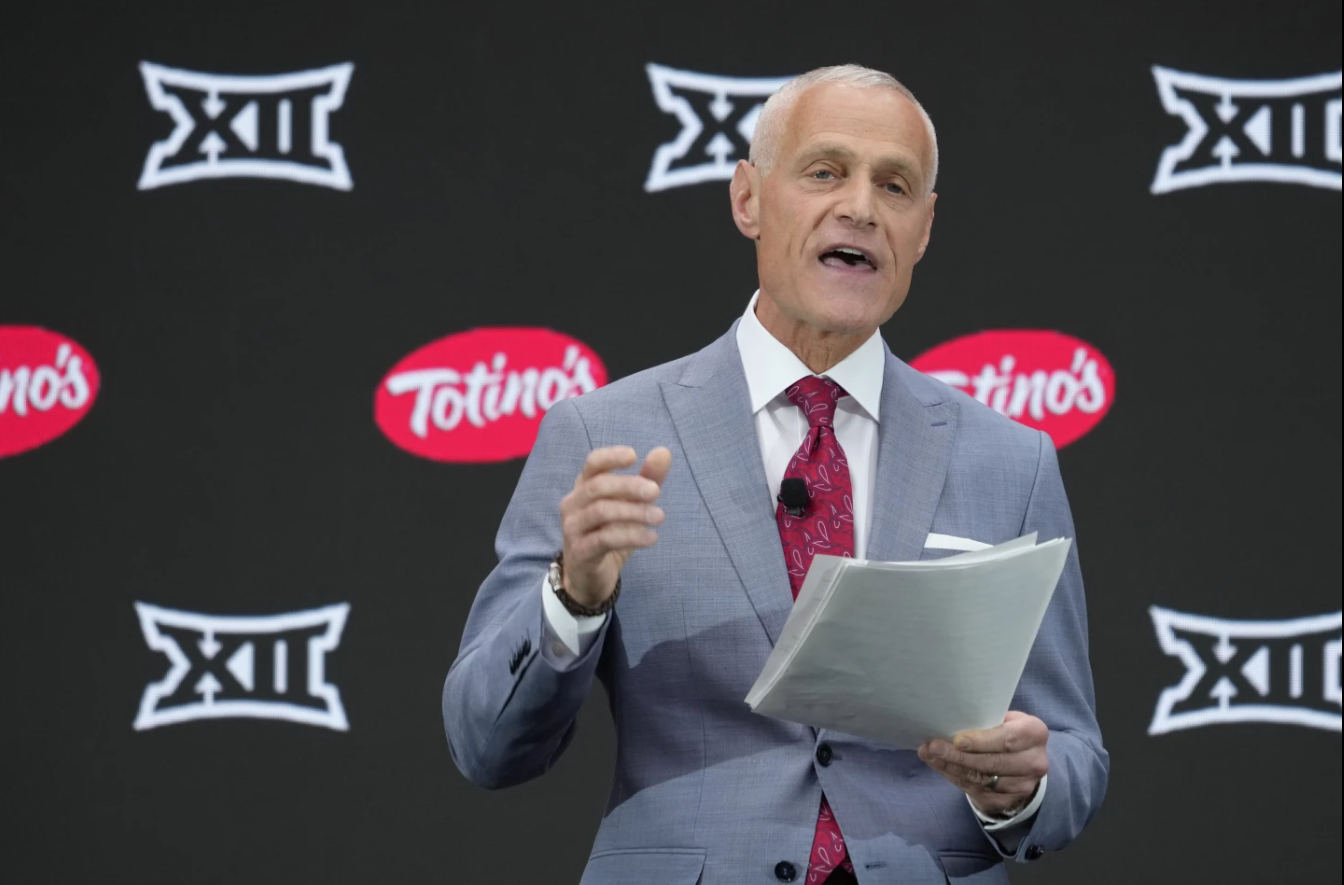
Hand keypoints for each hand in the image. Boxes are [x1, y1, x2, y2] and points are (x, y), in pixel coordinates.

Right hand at [559, 446, 671, 607]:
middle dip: (629, 486)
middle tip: (656, 492)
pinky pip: (604, 539)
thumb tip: (664, 452)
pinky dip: (631, 536)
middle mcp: (573, 504)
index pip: (593, 464)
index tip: (634, 455)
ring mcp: (573, 528)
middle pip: (598, 486)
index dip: (611, 457)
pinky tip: (651, 538)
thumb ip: (646, 480)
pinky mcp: (580, 551)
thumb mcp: (630, 506)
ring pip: (601, 511)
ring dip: (634, 512)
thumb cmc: (609, 534)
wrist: (589, 578)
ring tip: (660, 517)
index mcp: (583, 487)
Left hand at [918, 711, 1048, 816]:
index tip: (957, 740)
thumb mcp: (1005, 718)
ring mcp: (1022, 785)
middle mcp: (1034, 762)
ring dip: (950, 767)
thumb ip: (986, 719)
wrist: (1023, 762)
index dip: (981, 741)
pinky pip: (976, 790)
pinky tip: (939, 766)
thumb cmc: (1007, 731)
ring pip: (981, 779)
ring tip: (928, 754)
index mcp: (1035, 733)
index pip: (1007, 739)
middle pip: (992, 762)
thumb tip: (950, 719)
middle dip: (958, 756)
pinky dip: (954, 777)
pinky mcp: (1007, 801)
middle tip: (933, 747)